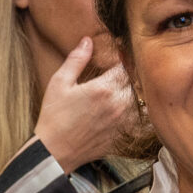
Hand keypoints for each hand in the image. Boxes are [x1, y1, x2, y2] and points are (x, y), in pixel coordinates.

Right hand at [33, 37, 135, 171]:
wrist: (54, 151)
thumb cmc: (53, 116)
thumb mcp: (59, 83)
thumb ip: (76, 60)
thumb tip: (88, 40)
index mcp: (103, 88)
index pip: (125, 66)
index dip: (123, 57)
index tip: (119, 54)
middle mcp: (117, 104)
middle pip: (135, 82)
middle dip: (130, 75)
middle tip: (122, 71)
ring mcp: (122, 122)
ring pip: (140, 101)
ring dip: (134, 94)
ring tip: (125, 89)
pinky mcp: (121, 136)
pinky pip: (137, 121)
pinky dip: (135, 113)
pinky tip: (125, 110)